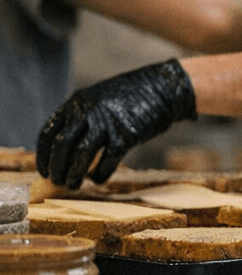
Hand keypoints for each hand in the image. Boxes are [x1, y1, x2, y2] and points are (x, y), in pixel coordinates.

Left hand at [37, 60, 196, 189]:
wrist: (163, 88)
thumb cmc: (131, 96)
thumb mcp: (98, 99)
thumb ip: (81, 116)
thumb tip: (65, 146)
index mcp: (76, 103)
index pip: (48, 133)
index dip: (44, 155)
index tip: (45, 170)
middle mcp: (88, 112)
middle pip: (61, 146)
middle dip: (57, 168)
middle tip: (58, 181)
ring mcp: (107, 124)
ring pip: (81, 155)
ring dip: (74, 175)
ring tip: (73, 186)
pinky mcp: (126, 136)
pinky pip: (107, 161)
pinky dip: (100, 174)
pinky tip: (98, 179)